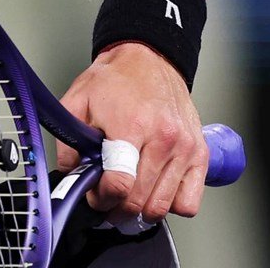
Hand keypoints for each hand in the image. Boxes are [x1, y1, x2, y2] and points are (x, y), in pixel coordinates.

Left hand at [51, 41, 207, 223]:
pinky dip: (172, 205)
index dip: (102, 199)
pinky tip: (156, 190)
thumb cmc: (115, 79)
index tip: (94, 196)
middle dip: (118, 209)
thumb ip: (69, 142)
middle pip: (142, 201)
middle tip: (106, 202)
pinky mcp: (200, 154)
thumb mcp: (77, 102)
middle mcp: (164, 140)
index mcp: (132, 126)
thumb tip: (70, 175)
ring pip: (164, 206)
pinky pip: (190, 201)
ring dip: (142, 211)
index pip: (121, 183)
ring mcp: (185, 149)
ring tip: (128, 197)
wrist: (150, 59)